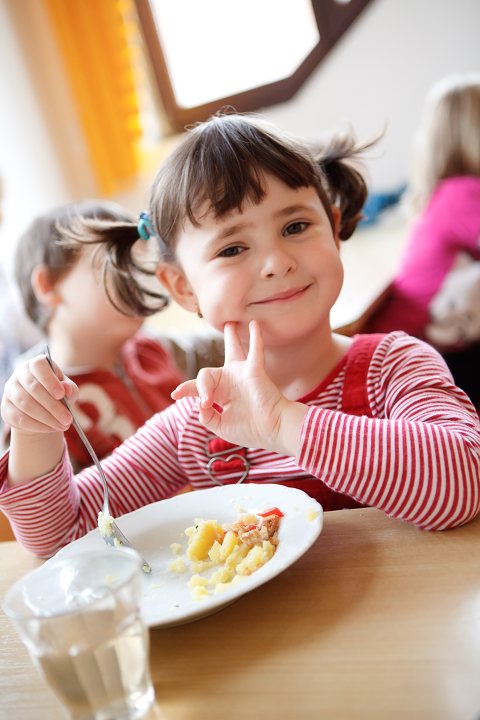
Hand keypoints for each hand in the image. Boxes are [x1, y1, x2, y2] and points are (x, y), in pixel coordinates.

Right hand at [1, 354, 78, 434]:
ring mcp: (10, 391)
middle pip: (33, 388)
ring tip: (62, 425)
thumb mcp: (67, 389)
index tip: (61, 395)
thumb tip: (67, 389)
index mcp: (35, 364)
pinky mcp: (6, 408)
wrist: (42, 409)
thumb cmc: (57, 393)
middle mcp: (19, 374)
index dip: (49, 380)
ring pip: (26, 404)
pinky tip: (51, 429)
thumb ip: (70, 388)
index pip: (39, 366)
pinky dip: (37, 425)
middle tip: (68, 419)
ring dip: (46, 418)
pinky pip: (19, 418)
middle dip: (53, 406)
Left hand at [171, 321, 306, 454]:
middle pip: (212, 369)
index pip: (199, 387)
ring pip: (233, 350)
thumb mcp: (221, 426)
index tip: (175, 394)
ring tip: (230, 324)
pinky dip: (255, 337)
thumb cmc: (250, 430)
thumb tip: (201, 404)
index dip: (186, 389)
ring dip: (232, 336)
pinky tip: (254, 324)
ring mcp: (241, 374)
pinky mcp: (253, 370)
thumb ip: (207, 416)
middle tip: (185, 384)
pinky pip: (255, 350)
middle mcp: (230, 382)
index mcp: (222, 395)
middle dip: (200, 378)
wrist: (272, 430)